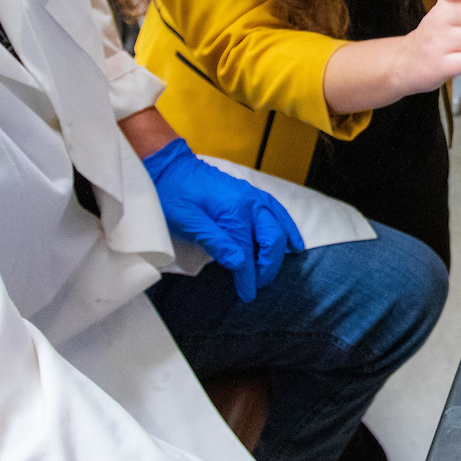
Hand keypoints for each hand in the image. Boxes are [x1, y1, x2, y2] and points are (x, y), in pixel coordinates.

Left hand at [139, 139, 303, 300]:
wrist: (169, 165)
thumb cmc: (172, 194)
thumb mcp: (186, 221)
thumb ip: (215, 241)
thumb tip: (240, 263)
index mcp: (234, 210)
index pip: (247, 252)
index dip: (249, 276)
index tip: (248, 294)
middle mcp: (249, 202)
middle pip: (271, 239)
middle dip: (268, 266)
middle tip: (258, 284)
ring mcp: (252, 196)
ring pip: (279, 225)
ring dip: (280, 249)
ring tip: (276, 269)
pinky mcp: (250, 194)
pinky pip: (277, 212)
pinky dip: (287, 227)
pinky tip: (291, 240)